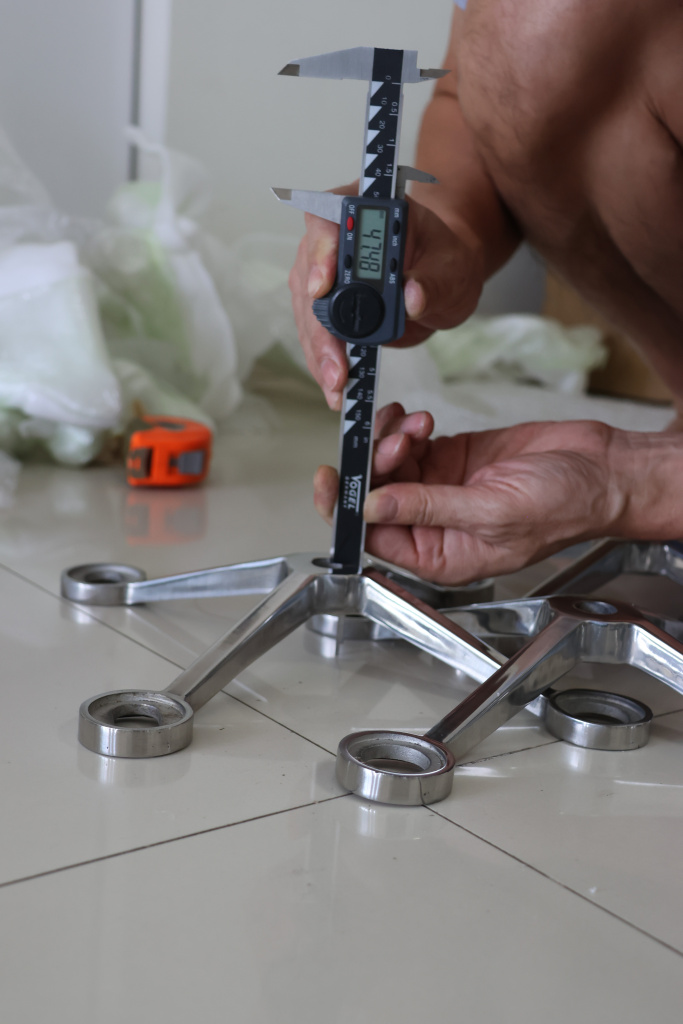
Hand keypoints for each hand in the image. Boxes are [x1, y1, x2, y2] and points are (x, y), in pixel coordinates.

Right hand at [288, 191, 483, 409]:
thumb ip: (434, 279)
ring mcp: (323, 272)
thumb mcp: (452, 266)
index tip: (324, 285)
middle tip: (336, 361)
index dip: (322, 251)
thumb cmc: (446, 259)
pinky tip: (334, 385)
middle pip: (310, 276)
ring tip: (336, 384)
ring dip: (319, 351)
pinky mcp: (325, 305)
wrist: (442, 277)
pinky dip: (325, 361)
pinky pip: (318, 333)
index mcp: (363, 207)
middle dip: (321, 325)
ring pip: (308, 312)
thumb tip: (413, 297)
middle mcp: (332, 237)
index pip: (327, 218)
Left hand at [314, 409, 626, 583]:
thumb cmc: (565, 506)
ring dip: (391, 442)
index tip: (329, 478)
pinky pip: (410, 445)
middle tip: (393, 441)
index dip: (346, 509)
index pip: (375, 537)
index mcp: (441, 556)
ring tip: (415, 427)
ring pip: (389, 467)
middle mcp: (435, 526)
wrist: (602, 470)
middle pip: (376, 498)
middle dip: (374, 466)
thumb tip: (374, 506)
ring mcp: (442, 490)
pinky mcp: (452, 459)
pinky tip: (421, 421)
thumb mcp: (493, 510)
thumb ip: (429, 508)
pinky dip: (407, 429)